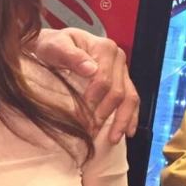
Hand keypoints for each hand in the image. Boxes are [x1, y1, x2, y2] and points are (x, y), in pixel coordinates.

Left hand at [34, 28, 138, 143]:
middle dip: (104, 114)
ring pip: (130, 98)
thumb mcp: (55, 47)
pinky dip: (131, 117)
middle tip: (90, 132)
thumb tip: (90, 69)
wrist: (55, 47)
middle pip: (117, 92)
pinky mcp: (123, 81)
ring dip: (122, 121)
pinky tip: (128, 132)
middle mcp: (118, 58)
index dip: (93, 100)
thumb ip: (70, 55)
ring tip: (112, 139)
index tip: (80, 117)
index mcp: (104, 48)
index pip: (103, 80)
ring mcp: (122, 70)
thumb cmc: (52, 47)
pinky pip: (132, 100)